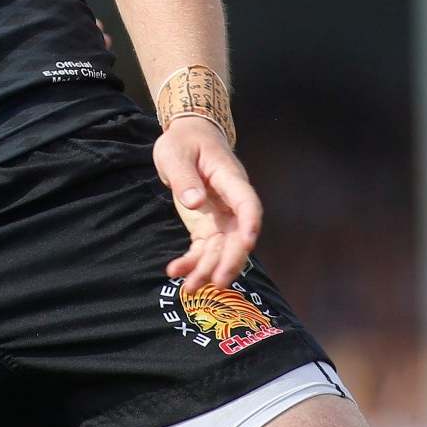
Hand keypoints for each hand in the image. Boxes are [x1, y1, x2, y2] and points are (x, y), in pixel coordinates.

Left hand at [155, 120, 261, 292]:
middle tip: (217, 282)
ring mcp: (220, 216)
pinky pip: (205, 249)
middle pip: (238, 236)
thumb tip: (195, 202)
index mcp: (230, 179)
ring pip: (222, 249)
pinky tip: (177, 272)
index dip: (250, 224)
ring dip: (208, 269)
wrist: (189, 138)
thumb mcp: (175, 153)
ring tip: (189, 288)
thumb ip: (184, 177)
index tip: (247, 243)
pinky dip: (193, 262)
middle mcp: (231, 202)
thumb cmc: (185, 142)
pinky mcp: (207, 226)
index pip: (248, 204)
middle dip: (230, 260)